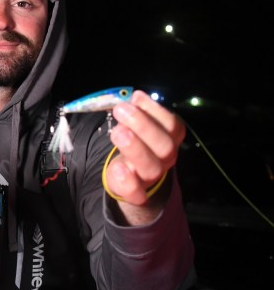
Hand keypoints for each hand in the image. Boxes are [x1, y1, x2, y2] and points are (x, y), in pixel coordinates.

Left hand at [106, 90, 185, 207]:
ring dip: (134, 147)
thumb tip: (133, 98)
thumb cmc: (135, 143)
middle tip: (121, 110)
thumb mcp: (138, 126)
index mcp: (168, 138)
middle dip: (143, 125)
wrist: (130, 177)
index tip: (136, 96)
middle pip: (165, 145)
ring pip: (151, 167)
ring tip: (117, 131)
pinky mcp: (135, 193)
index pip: (172, 125)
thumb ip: (137, 113)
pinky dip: (127, 181)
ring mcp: (150, 177)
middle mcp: (164, 158)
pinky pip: (136, 193)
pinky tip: (118, 168)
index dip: (155, 110)